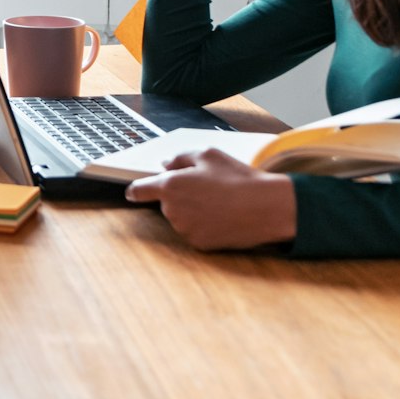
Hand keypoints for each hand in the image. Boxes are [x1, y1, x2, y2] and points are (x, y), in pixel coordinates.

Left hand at [124, 147, 296, 249]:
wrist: (266, 207)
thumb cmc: (238, 178)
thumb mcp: (208, 155)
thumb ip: (180, 158)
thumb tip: (165, 165)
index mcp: (170, 185)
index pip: (139, 190)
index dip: (136, 190)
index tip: (133, 192)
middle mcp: (173, 210)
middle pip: (167, 203)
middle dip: (180, 196)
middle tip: (207, 188)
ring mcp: (185, 229)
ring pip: (181, 218)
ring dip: (192, 211)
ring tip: (219, 202)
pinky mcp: (199, 243)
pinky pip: (194, 232)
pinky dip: (204, 226)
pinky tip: (223, 217)